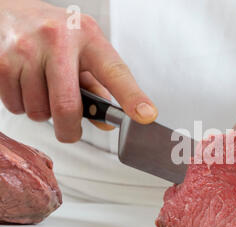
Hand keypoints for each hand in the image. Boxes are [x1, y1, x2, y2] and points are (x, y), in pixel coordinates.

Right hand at [0, 0, 156, 141]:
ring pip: (39, 111)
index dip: (132, 98)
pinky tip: (26, 85)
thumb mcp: (84, 52)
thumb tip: (107, 123)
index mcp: (89, 38)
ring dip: (43, 112)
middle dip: (69, 129)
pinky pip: (15, 106)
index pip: (115, 73)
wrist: (10, 12)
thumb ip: (98, 87)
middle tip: (70, 131)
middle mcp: (58, 40)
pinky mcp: (2, 61)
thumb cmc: (55, 36)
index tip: (146, 115)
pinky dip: (22, 105)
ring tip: (44, 90)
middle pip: (67, 106)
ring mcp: (27, 49)